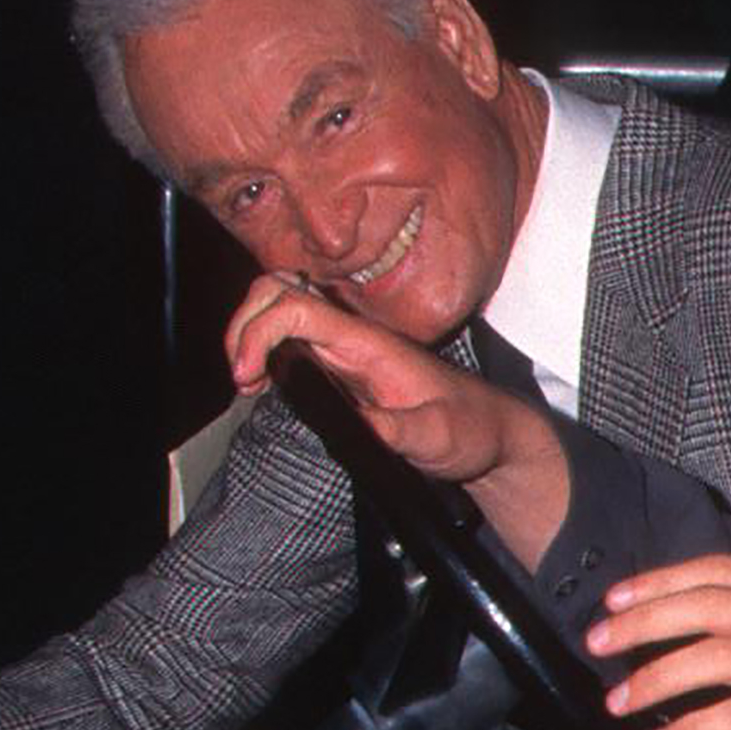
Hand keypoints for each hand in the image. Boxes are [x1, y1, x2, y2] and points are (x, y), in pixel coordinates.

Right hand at [222, 281, 570, 565]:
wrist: (490, 434)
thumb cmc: (470, 430)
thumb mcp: (438, 438)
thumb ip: (399, 432)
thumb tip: (359, 428)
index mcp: (370, 342)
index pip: (298, 308)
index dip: (260, 332)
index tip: (249, 377)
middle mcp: (352, 336)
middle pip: (279, 291)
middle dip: (244, 323)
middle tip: (241, 376)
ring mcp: (345, 349)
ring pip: (281, 310)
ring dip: (250, 335)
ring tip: (247, 380)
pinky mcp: (342, 367)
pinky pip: (292, 339)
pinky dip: (265, 351)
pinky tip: (262, 384)